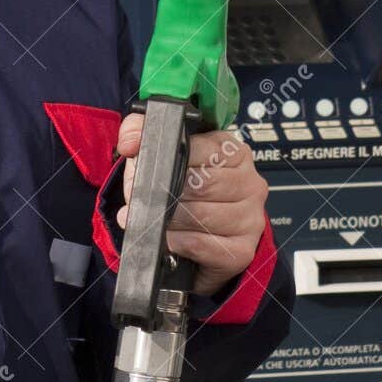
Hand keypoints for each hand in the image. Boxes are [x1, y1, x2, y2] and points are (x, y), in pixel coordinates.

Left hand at [114, 112, 267, 295]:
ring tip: (156, 219)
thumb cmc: (185, 193)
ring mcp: (250, 217)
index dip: (169, 159)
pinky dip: (176, 241)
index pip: (203, 149)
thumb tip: (131, 141)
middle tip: (147, 199)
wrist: (202, 239)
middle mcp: (249, 183)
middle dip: (166, 193)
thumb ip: (142, 132)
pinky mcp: (241, 249)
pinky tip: (169, 238)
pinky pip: (200, 243)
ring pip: (201, 215)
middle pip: (201, 184)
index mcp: (234, 153)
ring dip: (169, 219)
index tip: (150, 166)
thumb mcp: (164, 155)